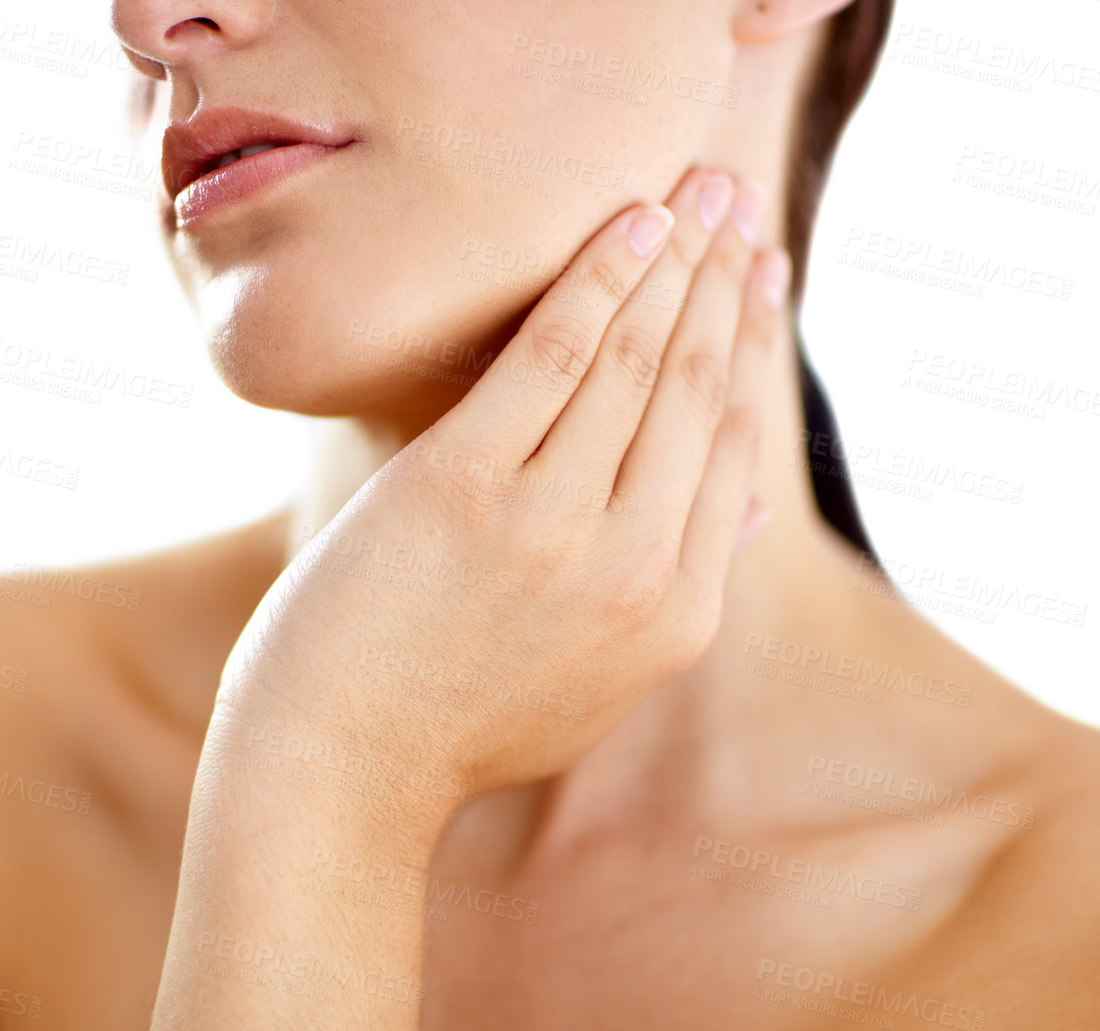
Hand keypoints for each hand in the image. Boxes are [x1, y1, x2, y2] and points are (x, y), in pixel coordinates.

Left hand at [219, 167, 789, 807]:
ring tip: (696, 191)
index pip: (733, 450)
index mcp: (677, 617)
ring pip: (641, 363)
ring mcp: (554, 524)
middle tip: (740, 205)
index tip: (760, 281)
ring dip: (676, 262)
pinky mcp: (467, 486)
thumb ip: (674, 597)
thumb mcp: (596, 687)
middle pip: (700, 393)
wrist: (339, 770)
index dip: (751, 350)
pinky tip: (626, 226)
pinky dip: (598, 280)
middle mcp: (635, 568)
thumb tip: (744, 507)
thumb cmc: (457, 725)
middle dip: (727, 284)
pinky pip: (555, 357)